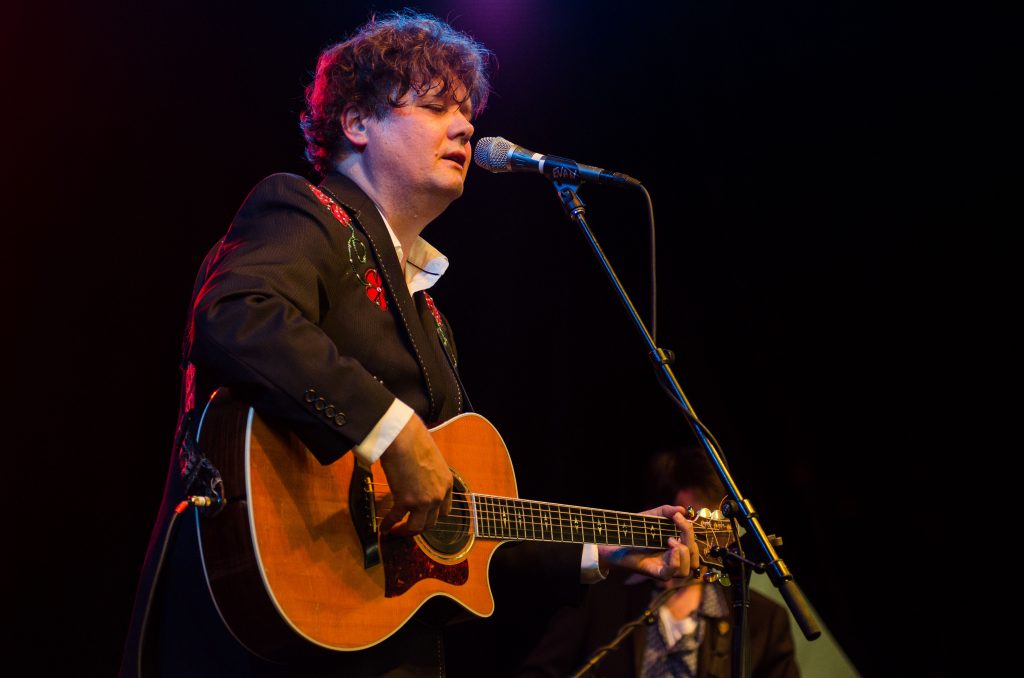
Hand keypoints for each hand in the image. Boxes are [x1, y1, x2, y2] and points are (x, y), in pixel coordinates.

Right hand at [377, 415, 452, 535]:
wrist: (403, 438)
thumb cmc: (415, 441)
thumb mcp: (432, 460)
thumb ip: (429, 474)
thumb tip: (419, 477)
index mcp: (446, 483)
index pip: (445, 509)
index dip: (433, 515)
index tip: (424, 517)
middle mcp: (438, 495)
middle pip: (432, 522)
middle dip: (420, 526)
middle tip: (409, 527)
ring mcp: (423, 501)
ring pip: (416, 527)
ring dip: (406, 531)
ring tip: (396, 531)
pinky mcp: (406, 501)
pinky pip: (396, 518)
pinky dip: (388, 524)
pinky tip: (383, 527)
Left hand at [596, 505, 698, 579]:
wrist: (614, 540)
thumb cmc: (633, 530)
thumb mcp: (651, 516)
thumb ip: (667, 511)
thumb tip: (682, 510)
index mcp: (675, 547)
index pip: (693, 544)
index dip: (690, 530)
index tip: (679, 515)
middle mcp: (672, 559)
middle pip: (693, 555)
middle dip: (689, 537)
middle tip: (678, 522)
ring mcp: (665, 568)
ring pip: (687, 569)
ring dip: (684, 552)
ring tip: (671, 540)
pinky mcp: (656, 573)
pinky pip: (673, 572)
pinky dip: (676, 561)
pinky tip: (670, 548)